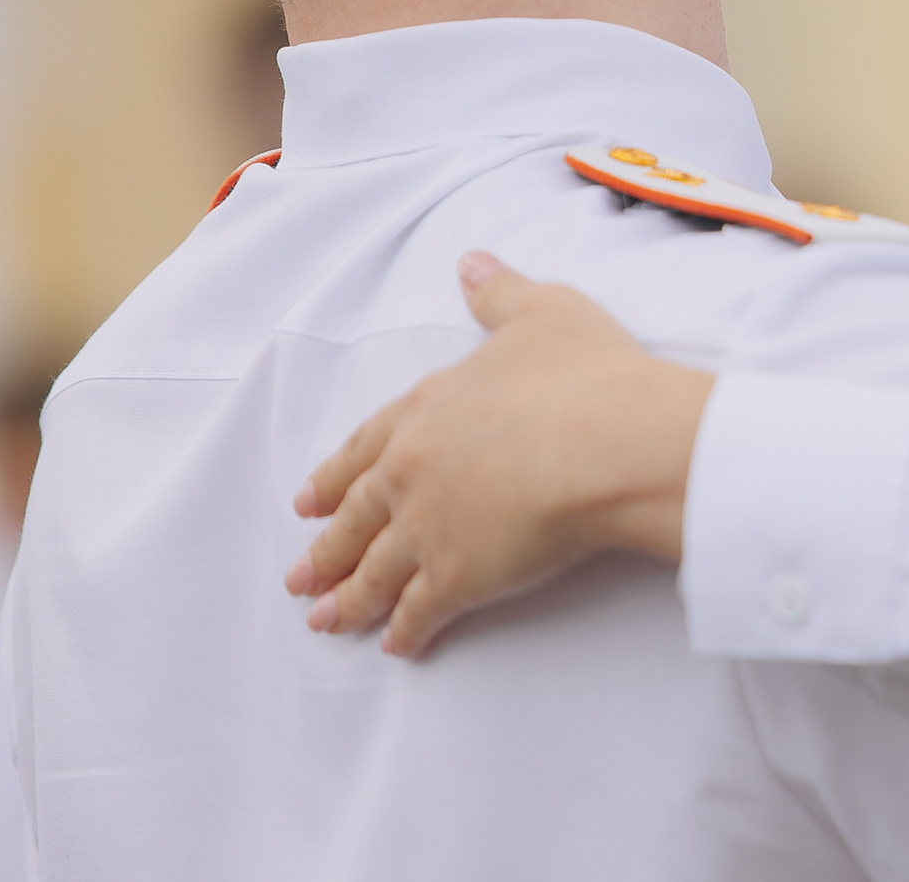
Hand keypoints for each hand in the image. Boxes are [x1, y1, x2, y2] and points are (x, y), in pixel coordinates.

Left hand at [285, 252, 712, 655]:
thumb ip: (498, 291)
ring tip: (324, 621)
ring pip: (376, 570)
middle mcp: (412, 471)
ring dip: (348, 599)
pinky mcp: (460, 576)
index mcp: (426, 409)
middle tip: (300, 578)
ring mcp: (430, 528)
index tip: (308, 503)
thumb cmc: (585, 374)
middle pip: (358, 517)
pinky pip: (422, 610)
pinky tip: (397, 646)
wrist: (609, 441)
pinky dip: (406, 630)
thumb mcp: (543, 311)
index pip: (365, 446)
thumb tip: (469, 262)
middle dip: (328, 550)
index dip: (335, 475)